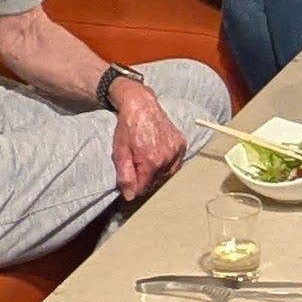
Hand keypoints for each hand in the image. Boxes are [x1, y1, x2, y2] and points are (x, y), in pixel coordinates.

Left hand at [108, 74, 188, 196]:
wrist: (141, 105)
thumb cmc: (127, 127)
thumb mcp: (120, 152)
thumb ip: (125, 176)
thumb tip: (130, 197)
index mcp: (151, 162)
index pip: (145, 188)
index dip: (135, 187)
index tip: (130, 181)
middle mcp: (168, 158)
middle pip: (156, 182)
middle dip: (145, 179)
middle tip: (136, 166)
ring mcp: (177, 150)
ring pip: (167, 173)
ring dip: (157, 172)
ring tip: (146, 160)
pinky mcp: (182, 144)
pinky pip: (175, 163)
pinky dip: (167, 163)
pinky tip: (157, 155)